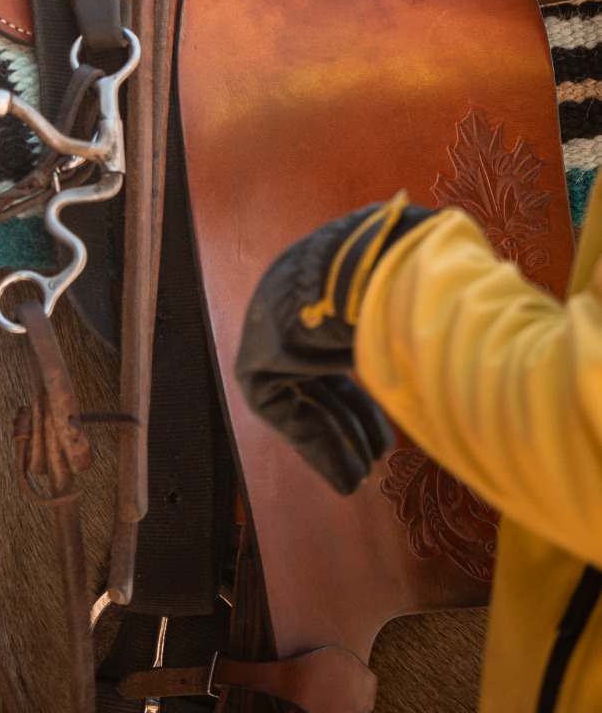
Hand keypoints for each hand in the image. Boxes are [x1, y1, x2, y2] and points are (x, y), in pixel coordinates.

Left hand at [235, 194, 433, 494]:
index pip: (343, 346)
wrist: (365, 271)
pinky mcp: (255, 357)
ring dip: (335, 437)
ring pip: (302, 397)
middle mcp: (296, 304)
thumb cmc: (409, 282)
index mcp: (330, 285)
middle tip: (377, 457)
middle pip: (322, 375)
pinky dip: (314, 443)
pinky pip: (281, 411)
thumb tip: (493, 331)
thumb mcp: (424, 302)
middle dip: (352, 418)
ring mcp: (270, 328)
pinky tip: (346, 473)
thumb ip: (436, 321)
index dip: (369, 390)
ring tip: (363, 476)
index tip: (390, 428)